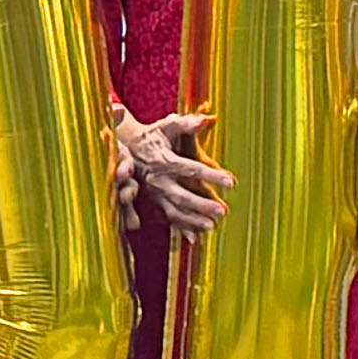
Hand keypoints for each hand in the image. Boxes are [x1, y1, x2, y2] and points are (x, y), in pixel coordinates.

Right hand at [122, 109, 230, 235]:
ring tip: (212, 227)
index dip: (211, 174)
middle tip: (223, 211)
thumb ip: (187, 123)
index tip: (231, 181)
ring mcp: (154, 194)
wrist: (126, 149)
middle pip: (182, 195)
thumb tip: (208, 119)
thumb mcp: (167, 125)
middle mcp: (158, 180)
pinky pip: (167, 218)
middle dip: (202, 204)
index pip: (191, 169)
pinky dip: (180, 228)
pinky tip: (195, 239)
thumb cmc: (152, 135)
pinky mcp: (153, 202)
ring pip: (174, 211)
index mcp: (164, 161)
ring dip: (192, 221)